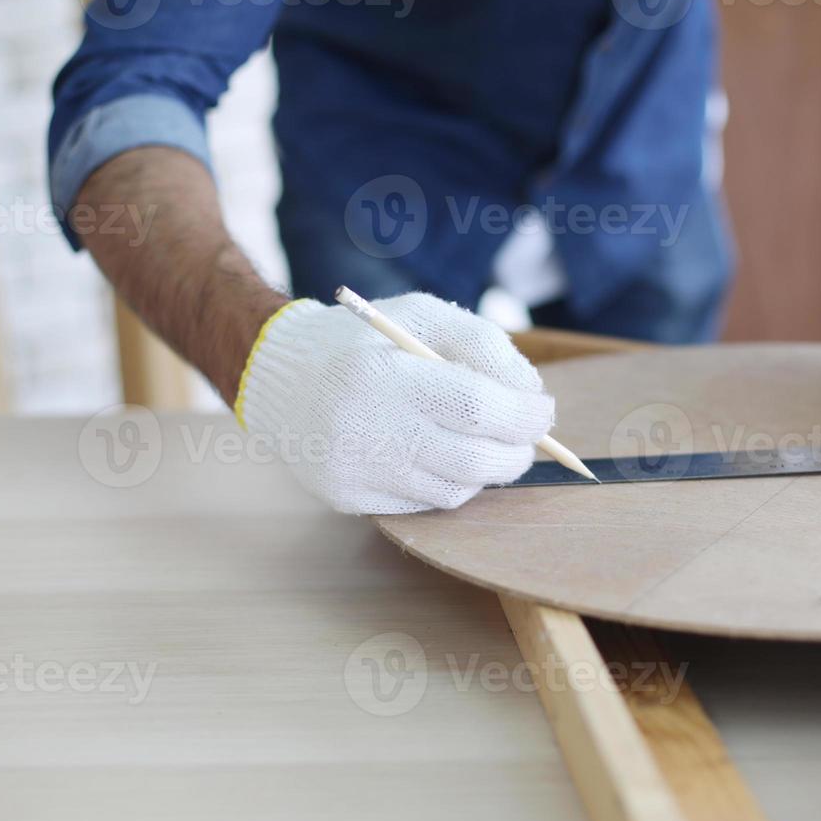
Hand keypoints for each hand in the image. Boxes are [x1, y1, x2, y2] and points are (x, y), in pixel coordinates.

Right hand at [236, 293, 553, 513]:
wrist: (276, 375)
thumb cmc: (363, 342)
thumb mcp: (422, 317)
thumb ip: (484, 345)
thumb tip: (532, 398)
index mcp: (386, 375)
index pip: (479, 408)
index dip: (526, 417)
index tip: (544, 412)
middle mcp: (365, 428)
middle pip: (474, 461)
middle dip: (517, 452)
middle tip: (527, 438)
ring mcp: (354, 471)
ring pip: (454, 491)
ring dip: (484, 471)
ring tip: (481, 443)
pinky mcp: (347, 498)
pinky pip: (422, 504)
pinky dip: (445, 482)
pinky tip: (436, 455)